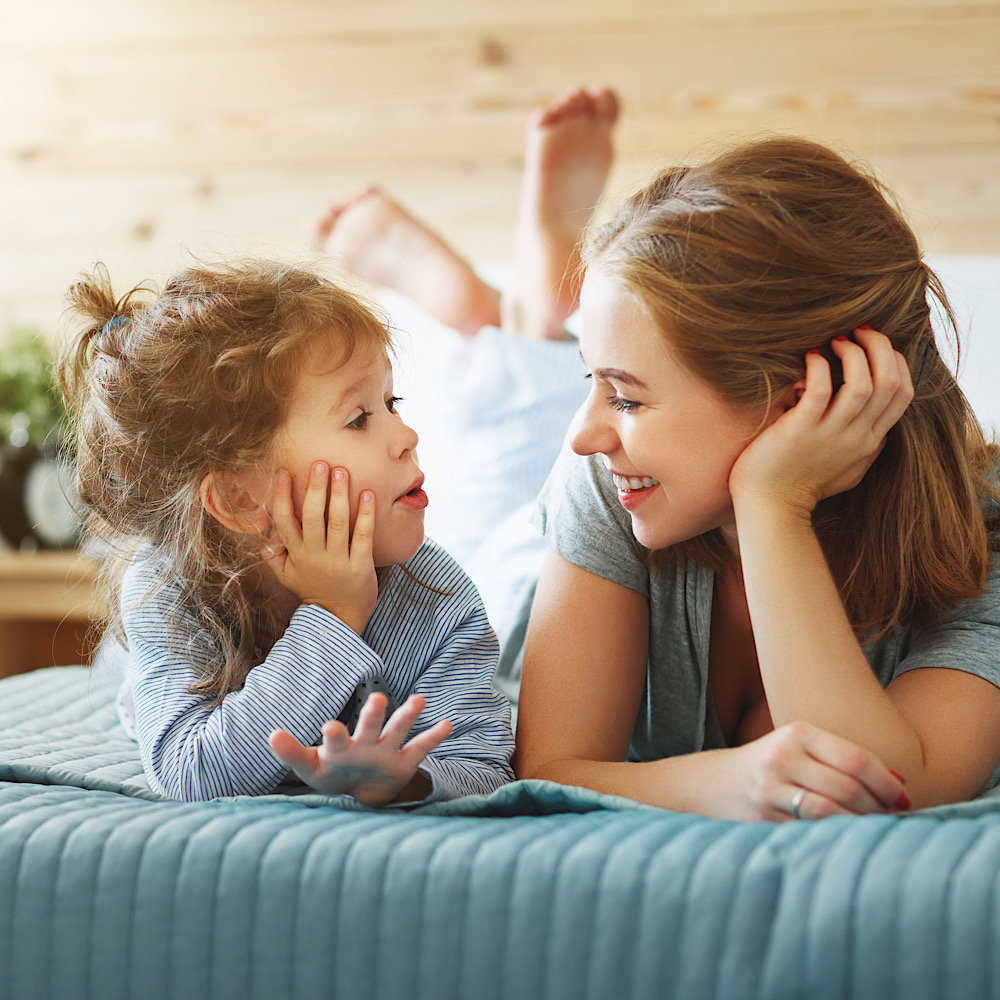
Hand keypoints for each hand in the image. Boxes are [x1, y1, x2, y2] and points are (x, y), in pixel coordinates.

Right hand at [262, 462, 377, 634]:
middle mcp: (314, 556)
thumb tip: (263, 534)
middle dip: (314, 489)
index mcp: (296, 554)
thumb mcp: (287, 577)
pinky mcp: (360, 566)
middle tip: (320, 464)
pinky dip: (366, 515)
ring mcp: (338, 561)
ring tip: (341, 471)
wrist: (338, 619)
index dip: (281, 496)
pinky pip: (363, 536)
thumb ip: (273, 555)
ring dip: (339, 495)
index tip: (282, 472)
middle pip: (311, 517)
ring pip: (337, 523)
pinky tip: (367, 495)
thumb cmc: (314, 591)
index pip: (284, 521)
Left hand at [268, 693, 452, 806]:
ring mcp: (387, 751)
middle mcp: (366, 744)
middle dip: (373, 715)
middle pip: (370, 726)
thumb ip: (292, 753)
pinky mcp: (405, 761)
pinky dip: (433, 737)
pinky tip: (447, 724)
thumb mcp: (310, 768)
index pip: (336, 739)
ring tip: (419, 700)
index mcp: (341, 747)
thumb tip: (270, 734)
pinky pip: (421, 748)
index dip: (334, 735)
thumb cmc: (332, 773)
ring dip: (408, 715)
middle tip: (378, 699)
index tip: (330, 727)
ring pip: (398, 730)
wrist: (360, 789)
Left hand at [729, 326, 913, 515]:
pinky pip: (821, 389)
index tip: (877, 346)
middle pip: (890, 383)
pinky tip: (809, 358)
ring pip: (863, 384)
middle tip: (858, 331)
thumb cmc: (801, 487)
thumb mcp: (847, 470)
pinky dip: (819, 366)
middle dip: (880, 347)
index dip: (896, 362)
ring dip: (853, 353)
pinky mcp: (799, 431)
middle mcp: (856, 437)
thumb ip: (865, 449)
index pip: (903, 394)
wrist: (770, 508)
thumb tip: (880, 431)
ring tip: (834, 341)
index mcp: (869, 442)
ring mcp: (829, 434)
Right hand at [732, 720, 910, 821]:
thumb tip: (899, 783)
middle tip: (891, 818)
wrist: (714, 783)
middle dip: (878, 808)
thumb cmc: (773, 765)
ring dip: (859, 825)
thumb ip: (842, 760)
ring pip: (830, 813)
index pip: (856, 759)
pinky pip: (810, 831)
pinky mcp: (762, 816)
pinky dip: (835, 837)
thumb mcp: (801, 748)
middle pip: (847, 788)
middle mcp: (782, 757)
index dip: (886, 782)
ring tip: (872, 830)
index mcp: (798, 733)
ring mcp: (769, 788)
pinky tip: (845, 838)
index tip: (904, 798)